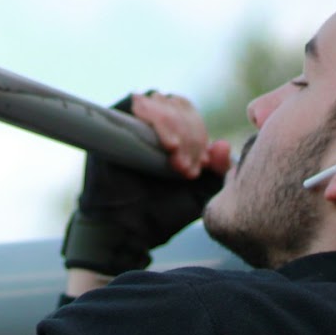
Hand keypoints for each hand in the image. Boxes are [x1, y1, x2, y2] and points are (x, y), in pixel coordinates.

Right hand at [61, 92, 231, 276]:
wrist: (128, 230)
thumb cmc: (163, 213)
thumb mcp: (201, 190)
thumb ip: (219, 169)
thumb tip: (222, 144)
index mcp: (168, 133)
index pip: (189, 113)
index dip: (199, 135)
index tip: (201, 167)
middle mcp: (147, 123)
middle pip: (178, 106)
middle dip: (190, 136)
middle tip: (187, 169)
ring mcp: (129, 121)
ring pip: (162, 104)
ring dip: (177, 131)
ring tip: (177, 165)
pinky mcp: (112, 122)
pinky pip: (139, 104)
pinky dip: (159, 122)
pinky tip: (168, 147)